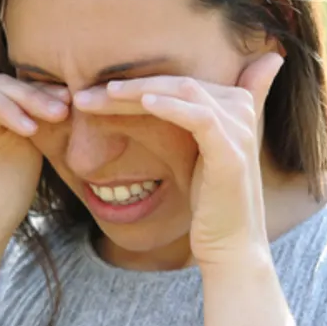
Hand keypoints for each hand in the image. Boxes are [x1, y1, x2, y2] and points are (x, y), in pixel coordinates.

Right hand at [0, 75, 69, 263]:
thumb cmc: (3, 202)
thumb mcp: (28, 151)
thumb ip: (34, 119)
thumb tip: (65, 89)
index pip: (12, 88)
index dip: (39, 91)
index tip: (69, 101)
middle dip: (28, 96)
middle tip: (59, 112)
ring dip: (4, 103)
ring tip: (32, 126)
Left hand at [72, 53, 284, 266]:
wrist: (230, 245)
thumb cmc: (207, 202)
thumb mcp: (195, 153)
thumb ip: (186, 120)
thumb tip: (152, 102)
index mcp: (234, 105)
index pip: (178, 81)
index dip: (137, 81)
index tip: (93, 91)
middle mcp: (241, 110)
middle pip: (178, 82)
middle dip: (130, 85)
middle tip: (84, 94)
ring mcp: (239, 131)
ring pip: (185, 92)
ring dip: (139, 90)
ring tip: (103, 93)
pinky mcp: (231, 153)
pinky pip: (200, 118)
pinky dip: (171, 107)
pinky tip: (144, 104)